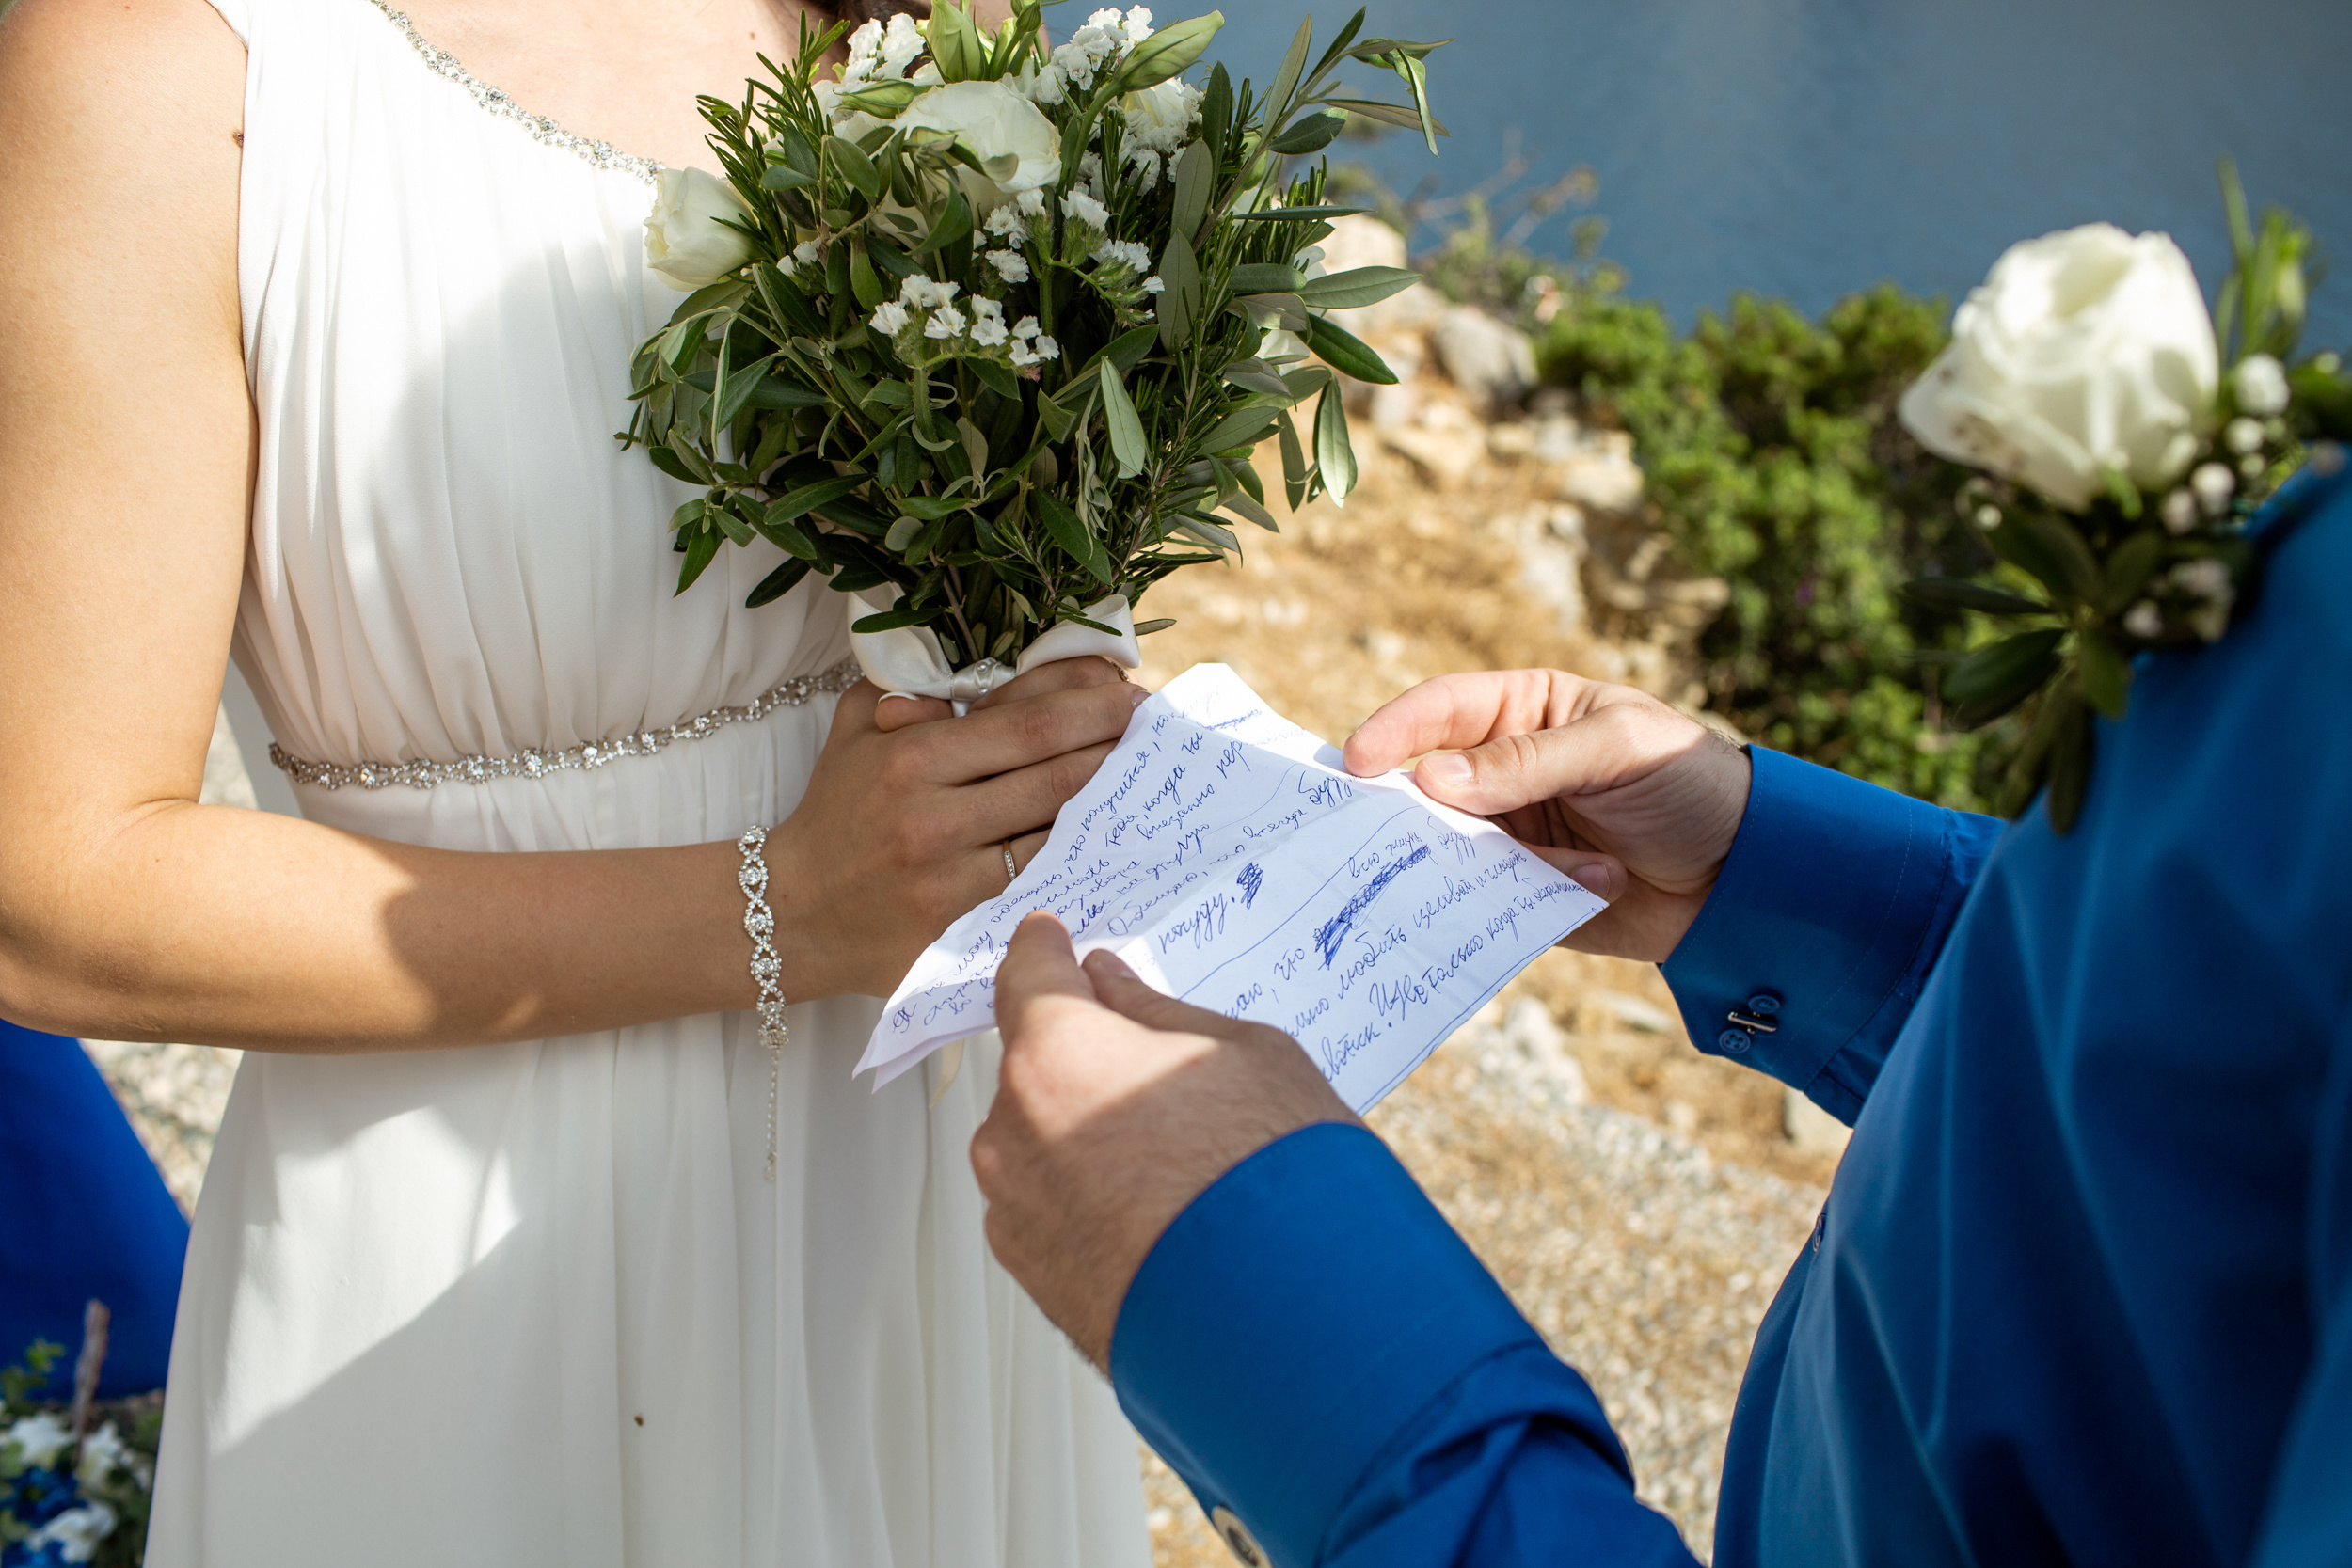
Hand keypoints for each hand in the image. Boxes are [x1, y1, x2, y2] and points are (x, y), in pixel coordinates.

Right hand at [767, 660, 1145, 998]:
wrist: (791, 913)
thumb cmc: (836, 813)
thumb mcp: (855, 731)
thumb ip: (910, 691)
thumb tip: (988, 673)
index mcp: (913, 758)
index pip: (1026, 722)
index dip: (1088, 705)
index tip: (1128, 691)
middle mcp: (935, 817)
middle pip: (1056, 774)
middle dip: (1115, 746)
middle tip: (1156, 728)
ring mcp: (952, 879)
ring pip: (1058, 832)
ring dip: (1111, 803)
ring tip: (1148, 776)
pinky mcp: (963, 928)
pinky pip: (1040, 886)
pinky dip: (1080, 861)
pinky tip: (1112, 841)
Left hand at [972, 914, 1353, 1368]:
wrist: (1290, 1325)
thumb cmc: (1273, 1175)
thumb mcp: (1242, 1054)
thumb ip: (1157, 1012)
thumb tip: (1112, 987)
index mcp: (1053, 1054)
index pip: (1024, 975)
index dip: (1042, 949)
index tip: (1048, 935)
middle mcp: (1011, 1133)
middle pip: (1033, 1066)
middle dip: (1081, 1055)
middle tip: (1156, 1064)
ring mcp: (1016, 1213)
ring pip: (1038, 1142)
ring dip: (1085, 1130)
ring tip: (1177, 1153)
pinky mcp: (1036, 1279)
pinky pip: (1050, 1208)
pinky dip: (1089, 1196)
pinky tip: (1160, 1206)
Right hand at [1342, 670, 1750, 962]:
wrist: (1748, 877)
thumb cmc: (1689, 785)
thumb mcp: (1616, 750)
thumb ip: (1526, 763)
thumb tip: (1432, 781)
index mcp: (1525, 715)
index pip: (1444, 712)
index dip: (1397, 732)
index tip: (1357, 763)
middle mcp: (1506, 776)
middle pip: (1428, 788)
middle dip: (1404, 811)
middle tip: (1370, 836)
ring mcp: (1513, 838)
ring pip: (1449, 850)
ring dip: (1456, 865)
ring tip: (1475, 875)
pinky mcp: (1525, 895)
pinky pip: (1483, 902)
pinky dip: (1484, 907)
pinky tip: (1505, 908)